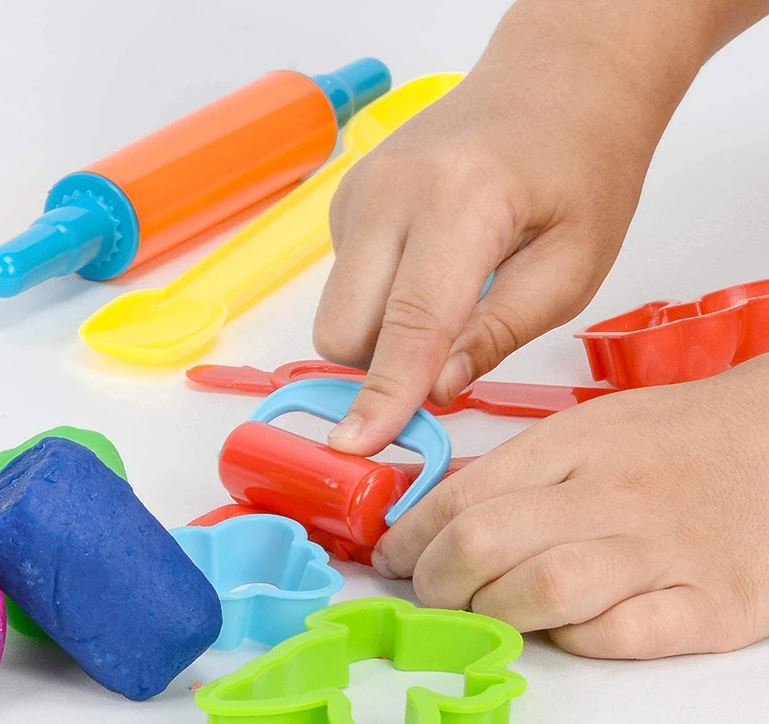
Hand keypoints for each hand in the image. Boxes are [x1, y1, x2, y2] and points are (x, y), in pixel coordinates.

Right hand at [313, 0, 724, 455]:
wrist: (556, 83)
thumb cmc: (581, 167)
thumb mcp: (572, 267)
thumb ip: (498, 333)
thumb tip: (434, 389)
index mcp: (460, 200)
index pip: (409, 322)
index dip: (384, 394)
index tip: (357, 445)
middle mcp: (391, 189)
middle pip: (344, 328)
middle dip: (381, 369)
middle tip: (446, 363)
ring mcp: (360, 190)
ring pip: (336, 310)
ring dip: (382, 336)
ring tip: (449, 302)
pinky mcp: (348, 199)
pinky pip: (345, 283)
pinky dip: (380, 301)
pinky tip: (428, 270)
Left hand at [372, 357, 768, 658]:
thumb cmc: (668, 439)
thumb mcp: (585, 430)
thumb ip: (514, 472)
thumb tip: (434, 518)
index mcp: (575, 441)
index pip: (466, 494)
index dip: (412, 534)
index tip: (391, 557)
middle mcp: (614, 492)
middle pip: (488, 543)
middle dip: (437, 579)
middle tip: (431, 590)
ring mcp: (664, 550)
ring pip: (544, 591)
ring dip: (493, 612)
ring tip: (485, 610)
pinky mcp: (712, 604)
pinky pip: (617, 637)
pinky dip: (573, 640)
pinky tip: (563, 627)